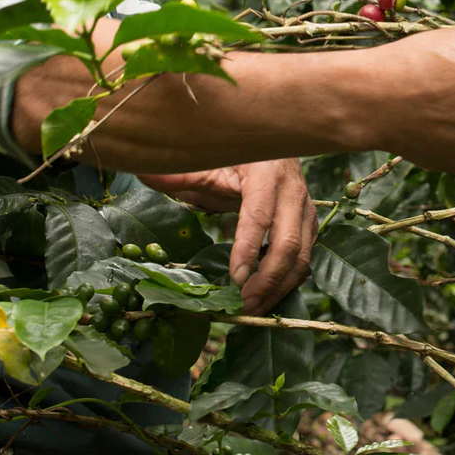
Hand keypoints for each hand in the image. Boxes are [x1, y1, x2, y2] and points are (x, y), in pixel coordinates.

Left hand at [137, 160, 316, 315]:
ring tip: (251, 309)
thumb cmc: (234, 156)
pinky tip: (265, 297)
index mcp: (266, 172)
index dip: (247, 249)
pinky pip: (304, 260)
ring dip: (278, 288)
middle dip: (266, 280)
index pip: (259, 215)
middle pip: (289, 243)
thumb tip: (145, 175)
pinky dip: (287, 283)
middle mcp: (293, 191)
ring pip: (302, 257)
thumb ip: (179, 174)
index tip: (234, 280)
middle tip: (241, 305)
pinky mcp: (309, 225)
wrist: (268, 145)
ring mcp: (306, 210)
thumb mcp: (208, 162)